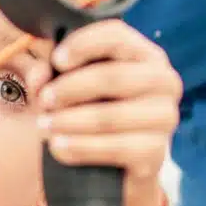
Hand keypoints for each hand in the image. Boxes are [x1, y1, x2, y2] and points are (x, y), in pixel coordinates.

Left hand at [39, 20, 181, 205]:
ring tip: (44, 126)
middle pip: (112, 76)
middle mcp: (164, 82)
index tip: (56, 60)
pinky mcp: (157, 153)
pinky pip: (115, 148)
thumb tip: (40, 75)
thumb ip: (52, 75)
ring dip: (69, 121)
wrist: (116, 170)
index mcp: (147, 56)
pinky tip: (58, 148)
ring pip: (110, 115)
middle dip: (69, 89)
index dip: (83, 44)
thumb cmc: (95, 113)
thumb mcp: (72, 88)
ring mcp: (165, 118)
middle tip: (43, 101)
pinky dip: (81, 148)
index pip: (118, 36)